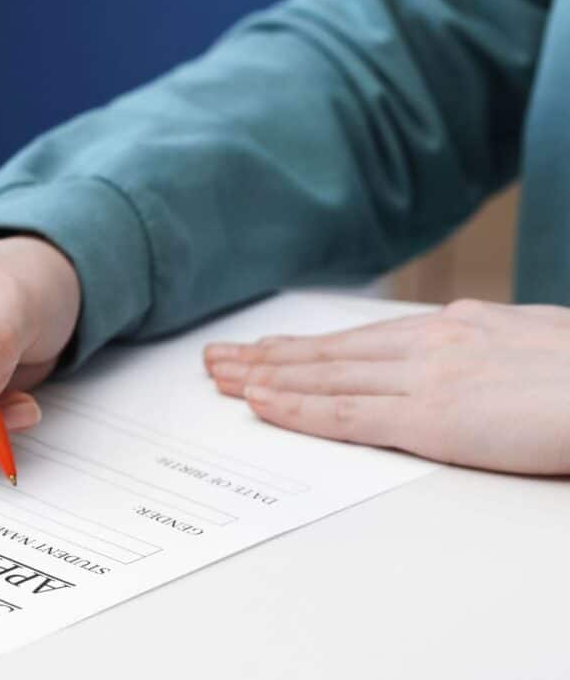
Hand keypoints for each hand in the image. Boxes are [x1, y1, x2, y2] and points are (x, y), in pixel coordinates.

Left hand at [204, 299, 569, 474]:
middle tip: (217, 359)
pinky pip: (347, 415)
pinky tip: (261, 404)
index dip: (304, 346)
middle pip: (328, 352)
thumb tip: (464, 359)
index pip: (357, 338)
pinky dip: (298, 409)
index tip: (265, 348)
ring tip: (220, 378)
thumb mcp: (530, 344)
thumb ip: (483, 350)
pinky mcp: (432, 418)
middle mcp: (428, 344)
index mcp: (453, 327)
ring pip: (325, 376)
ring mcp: (426, 378)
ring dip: (267, 378)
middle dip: (267, 357)